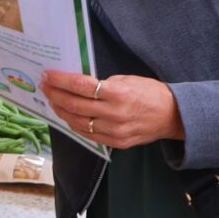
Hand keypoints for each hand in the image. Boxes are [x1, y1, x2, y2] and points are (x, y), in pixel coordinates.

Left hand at [40, 70, 183, 149]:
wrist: (174, 116)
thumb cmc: (151, 93)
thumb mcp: (128, 80)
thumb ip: (103, 83)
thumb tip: (77, 83)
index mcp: (118, 94)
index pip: (81, 86)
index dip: (61, 80)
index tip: (48, 75)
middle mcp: (114, 114)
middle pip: (75, 105)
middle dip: (55, 95)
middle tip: (44, 86)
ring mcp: (114, 131)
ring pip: (78, 122)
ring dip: (61, 111)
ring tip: (52, 101)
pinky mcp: (116, 143)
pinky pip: (88, 135)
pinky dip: (75, 124)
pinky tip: (67, 115)